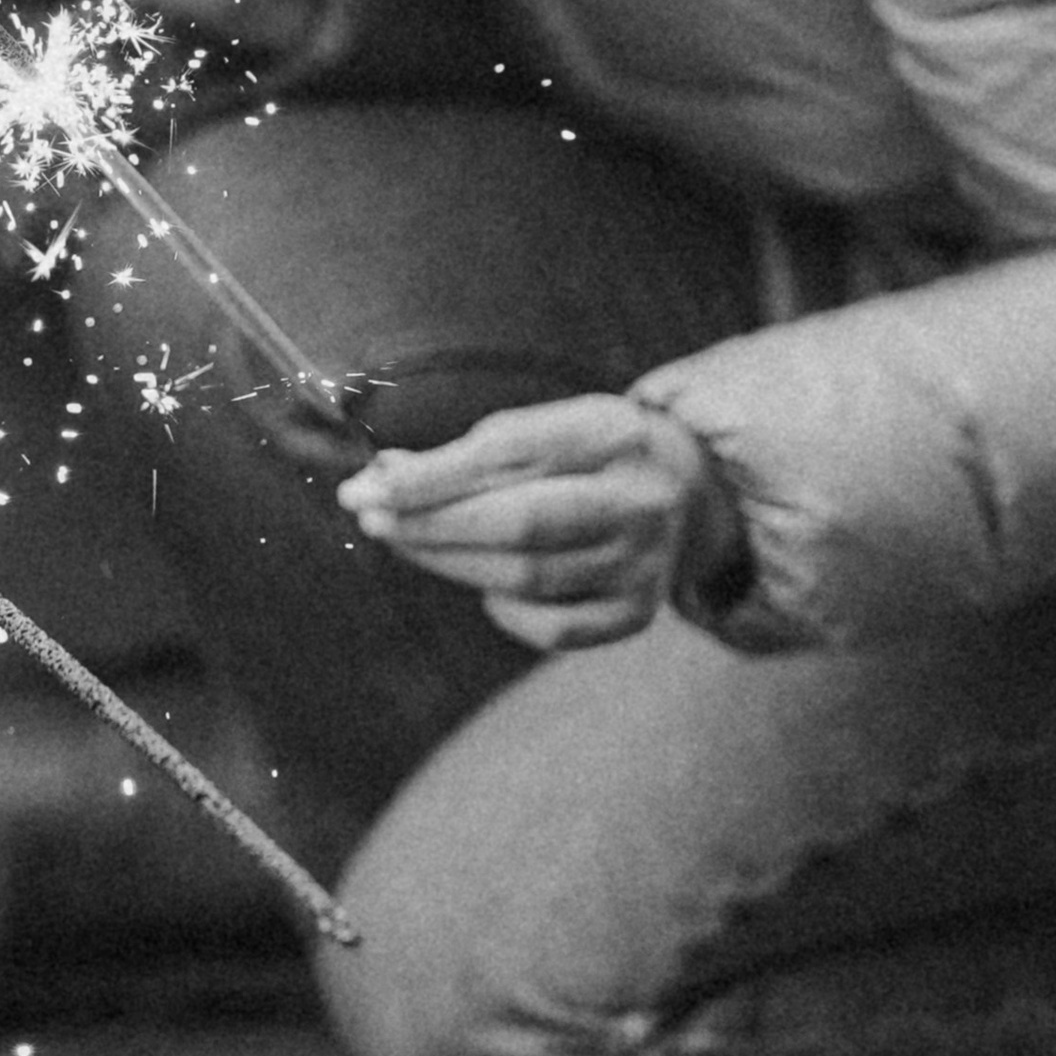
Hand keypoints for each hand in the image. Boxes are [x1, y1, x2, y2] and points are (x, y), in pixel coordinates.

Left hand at [336, 395, 744, 652]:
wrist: (690, 490)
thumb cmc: (590, 452)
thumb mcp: (546, 426)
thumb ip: (472, 451)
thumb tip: (382, 476)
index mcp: (613, 434)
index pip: (510, 455)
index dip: (431, 477)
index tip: (366, 486)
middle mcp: (638, 502)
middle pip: (518, 523)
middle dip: (430, 524)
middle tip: (368, 518)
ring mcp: (642, 564)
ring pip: (527, 578)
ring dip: (449, 562)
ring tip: (402, 542)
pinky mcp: (636, 613)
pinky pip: (552, 628)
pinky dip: (503, 608)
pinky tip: (481, 582)